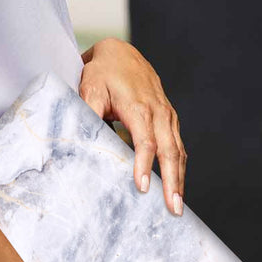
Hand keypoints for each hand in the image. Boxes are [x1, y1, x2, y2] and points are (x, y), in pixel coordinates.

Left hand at [79, 38, 187, 215]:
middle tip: (173, 209)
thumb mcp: (89, 87)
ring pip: (178, 150)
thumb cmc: (103, 72)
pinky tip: (176, 184)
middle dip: (172, 181)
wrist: (121, 52)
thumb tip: (82, 138)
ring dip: (179, 178)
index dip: (144, 166)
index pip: (145, 141)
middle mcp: (158, 111)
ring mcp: (167, 114)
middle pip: (169, 151)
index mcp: (139, 106)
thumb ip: (88, 112)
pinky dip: (179, 166)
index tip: (142, 188)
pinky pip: (178, 144)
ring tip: (177, 205)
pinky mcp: (169, 116)